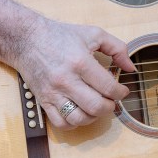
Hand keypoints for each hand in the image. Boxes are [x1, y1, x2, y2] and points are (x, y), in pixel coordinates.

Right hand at [18, 16, 135, 128]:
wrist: (27, 39)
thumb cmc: (61, 36)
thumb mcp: (93, 34)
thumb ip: (117, 48)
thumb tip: (130, 68)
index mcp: (80, 62)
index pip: (108, 87)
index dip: (121, 92)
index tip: (122, 90)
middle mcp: (66, 80)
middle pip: (96, 106)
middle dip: (110, 107)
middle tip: (111, 100)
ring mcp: (53, 93)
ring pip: (78, 119)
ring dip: (93, 117)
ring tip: (96, 107)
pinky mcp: (43, 101)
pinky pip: (60, 123)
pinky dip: (74, 123)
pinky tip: (80, 112)